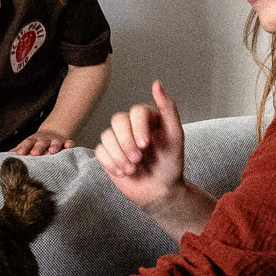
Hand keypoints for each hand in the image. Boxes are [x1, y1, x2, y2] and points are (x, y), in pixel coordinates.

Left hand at [12, 129, 73, 155]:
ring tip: (52, 151)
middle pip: (40, 143)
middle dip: (37, 148)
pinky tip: (70, 146)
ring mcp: (54, 140)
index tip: (19, 153)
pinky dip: (69, 144)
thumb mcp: (28, 145)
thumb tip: (2, 157)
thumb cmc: (37, 143)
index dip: (23, 148)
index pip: (26, 143)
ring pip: (54, 142)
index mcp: (32, 141)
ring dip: (53, 146)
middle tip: (34, 153)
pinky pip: (68, 142)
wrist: (53, 132)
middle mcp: (43, 140)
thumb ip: (18, 150)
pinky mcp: (65, 142)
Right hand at [95, 80, 186, 209]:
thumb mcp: (175, 136)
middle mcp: (131, 125)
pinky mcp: (108, 153)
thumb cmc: (170, 164)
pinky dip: (111, 163)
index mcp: (148, 118)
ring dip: (119, 155)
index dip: (137, 127)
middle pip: (117, 120)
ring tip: (133, 168)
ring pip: (107, 136)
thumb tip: (157, 84)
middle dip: (126, 142)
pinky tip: (124, 172)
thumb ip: (168, 109)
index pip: (135, 111)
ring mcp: (118, 139)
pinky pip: (100, 151)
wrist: (160, 191)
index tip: (145, 145)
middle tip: (138, 159)